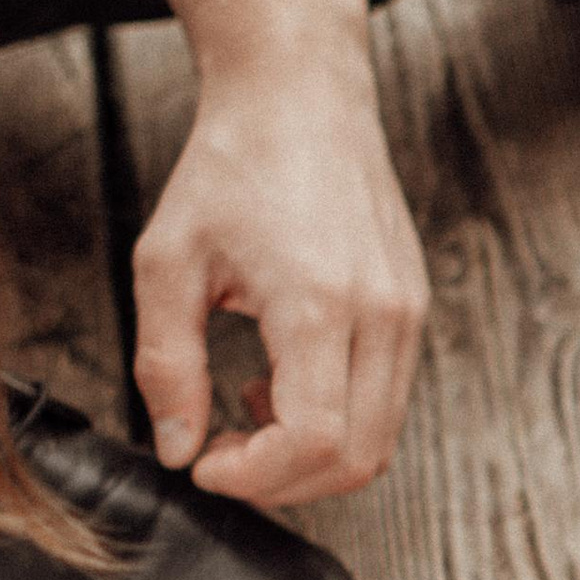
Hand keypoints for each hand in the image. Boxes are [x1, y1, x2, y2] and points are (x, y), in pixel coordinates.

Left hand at [131, 49, 429, 507]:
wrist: (301, 97)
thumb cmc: (233, 166)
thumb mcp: (168, 262)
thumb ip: (166, 364)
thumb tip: (177, 448)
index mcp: (320, 302)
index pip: (313, 441)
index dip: (255, 478)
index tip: (203, 465)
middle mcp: (382, 315)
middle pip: (357, 459)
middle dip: (282, 482)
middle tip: (220, 454)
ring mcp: (408, 315)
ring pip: (380, 441)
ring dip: (310, 456)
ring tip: (246, 412)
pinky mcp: (413, 311)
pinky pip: (386, 402)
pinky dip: (335, 421)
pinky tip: (279, 384)